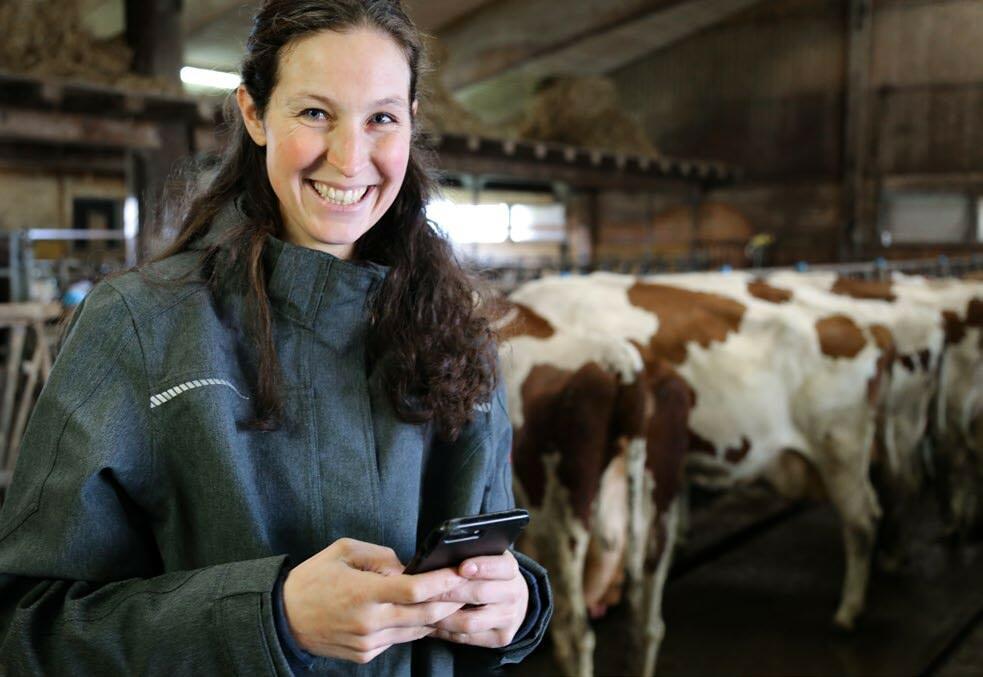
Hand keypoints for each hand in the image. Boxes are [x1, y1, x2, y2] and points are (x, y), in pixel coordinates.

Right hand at [282, 538, 465, 663]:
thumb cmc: (312, 580)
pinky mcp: (365, 654)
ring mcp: (368, 642)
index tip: (459, 572)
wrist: (282, 618)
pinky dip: (412, 626)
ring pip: (416, 631)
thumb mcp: (343, 550)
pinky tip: (418, 613)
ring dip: (436, 617)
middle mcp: (369, 622)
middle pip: (425, 615)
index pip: (416, 590)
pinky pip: (398, 639)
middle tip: (465, 588)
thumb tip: (408, 567)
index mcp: (364, 593)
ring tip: (451, 600)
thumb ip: (380, 556)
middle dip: (450, 601)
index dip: (443, 582)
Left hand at [428, 550, 528, 647]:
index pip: (502, 567)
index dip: (482, 567)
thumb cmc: (489, 574)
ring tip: (422, 609)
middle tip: (424, 590)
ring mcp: (509, 618)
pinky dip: (445, 631)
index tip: (462, 568)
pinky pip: (467, 637)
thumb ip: (470, 555)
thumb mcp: (486, 558)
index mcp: (511, 569)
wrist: (511, 599)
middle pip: (479, 594)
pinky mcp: (500, 637)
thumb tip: (441, 557)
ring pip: (469, 621)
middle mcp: (514, 594)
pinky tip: (432, 623)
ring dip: (442, 616)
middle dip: (448, 592)